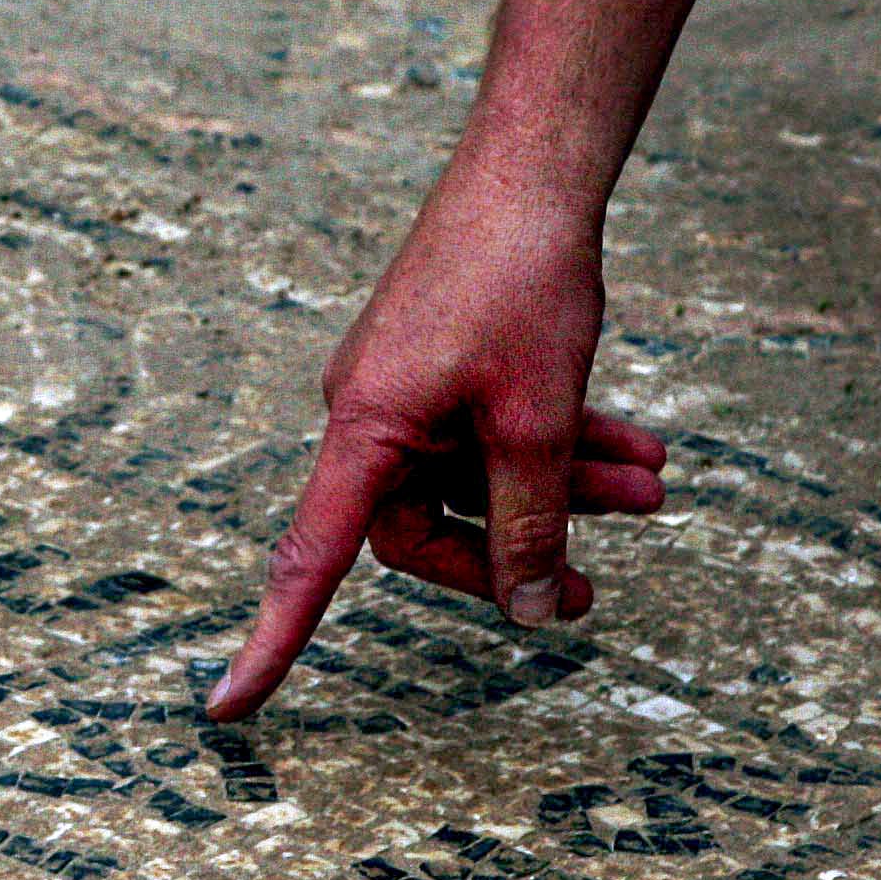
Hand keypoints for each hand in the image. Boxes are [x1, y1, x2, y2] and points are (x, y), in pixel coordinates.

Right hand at [204, 170, 667, 721]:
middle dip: (518, 546)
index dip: (272, 640)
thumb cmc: (522, 282)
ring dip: (562, 490)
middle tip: (592, 589)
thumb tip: (526, 609)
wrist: (536, 169)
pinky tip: (635, 444)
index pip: (310, 562)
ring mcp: (407, 388)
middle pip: (425, 526)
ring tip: (652, 487)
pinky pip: (492, 428)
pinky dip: (558, 443)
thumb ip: (531, 521)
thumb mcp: (538, 419)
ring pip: (477, 474)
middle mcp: (369, 415)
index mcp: (366, 432)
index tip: (229, 710)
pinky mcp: (444, 362)